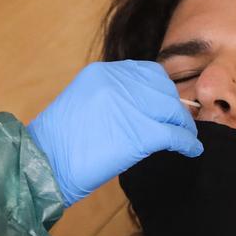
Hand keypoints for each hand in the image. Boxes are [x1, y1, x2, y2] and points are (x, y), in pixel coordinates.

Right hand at [28, 61, 202, 205]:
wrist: (44, 163)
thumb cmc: (58, 142)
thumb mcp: (83, 102)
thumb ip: (112, 96)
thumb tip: (144, 106)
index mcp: (101, 72)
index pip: (148, 73)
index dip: (162, 90)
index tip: (166, 105)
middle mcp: (117, 82)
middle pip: (164, 90)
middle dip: (175, 107)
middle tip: (181, 123)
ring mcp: (130, 106)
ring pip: (173, 111)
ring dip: (184, 125)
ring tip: (188, 137)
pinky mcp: (140, 133)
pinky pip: (175, 134)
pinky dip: (187, 143)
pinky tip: (191, 150)